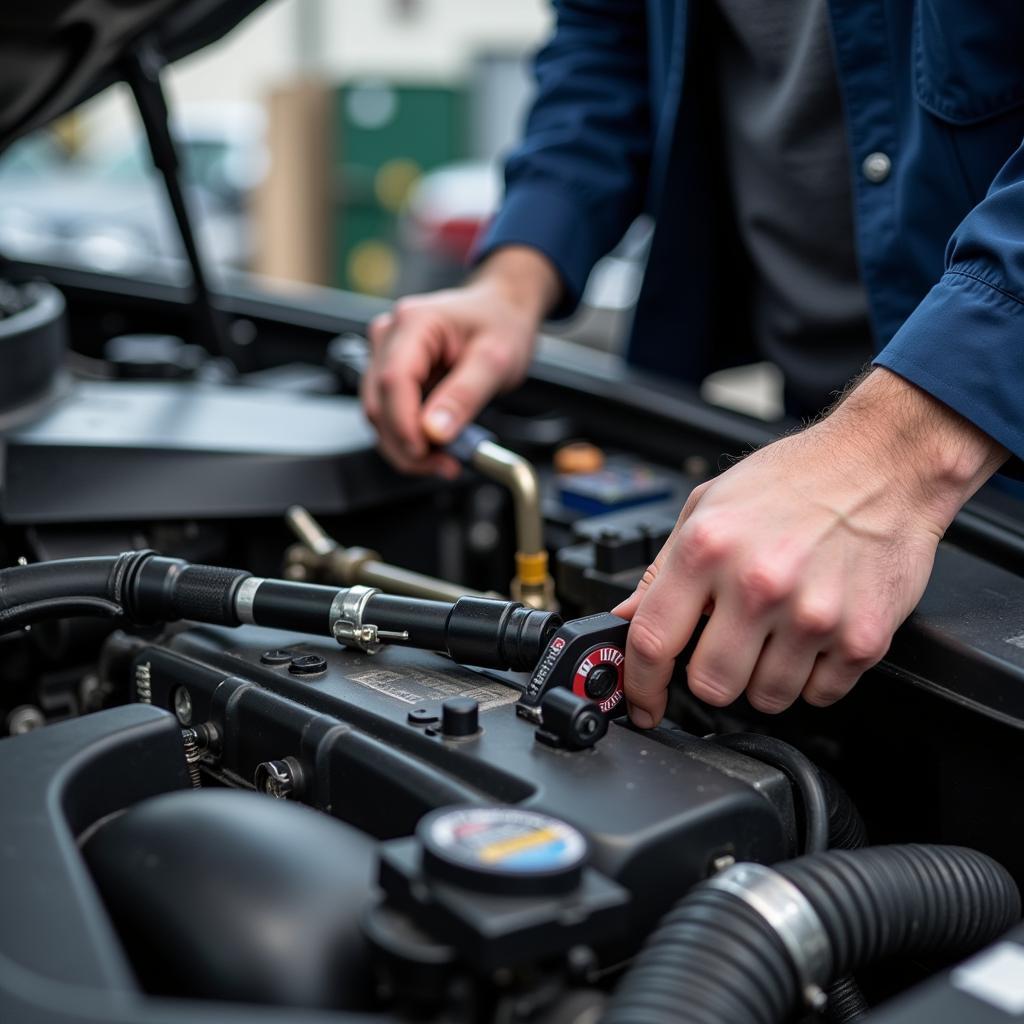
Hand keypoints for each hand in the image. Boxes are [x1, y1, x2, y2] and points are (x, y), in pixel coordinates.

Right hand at [361, 246, 560, 476]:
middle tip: (447, 465)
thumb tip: (435, 431)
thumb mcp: (495, 361)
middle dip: (407, 445)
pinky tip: (437, 448)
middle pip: (379, 405)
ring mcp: (386, 355)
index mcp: (414, 323)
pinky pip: (390, 415)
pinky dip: (410, 438)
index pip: (394, 381)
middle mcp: (389, 337)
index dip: (404, 425)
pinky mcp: (391, 374)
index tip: (427, 453)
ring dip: (408, 447)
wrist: (501, 310)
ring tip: (447, 459)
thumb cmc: (499, 324)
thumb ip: (465, 396)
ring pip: (380, 416)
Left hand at [614, 369, 1006, 725]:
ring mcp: (813, 614)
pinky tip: (814, 633)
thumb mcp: (708, 505)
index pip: (652, 641)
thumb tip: (626, 617)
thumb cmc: (796, 480)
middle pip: (710, 685)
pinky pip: (819, 695)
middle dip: (710, 676)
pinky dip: (813, 676)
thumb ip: (662, 569)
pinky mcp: (863, 637)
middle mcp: (758, 583)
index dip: (640, 684)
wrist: (884, 462)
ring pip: (767, 698)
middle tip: (726, 647)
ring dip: (764, 677)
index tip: (642, 701)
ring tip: (778, 630)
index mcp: (708, 548)